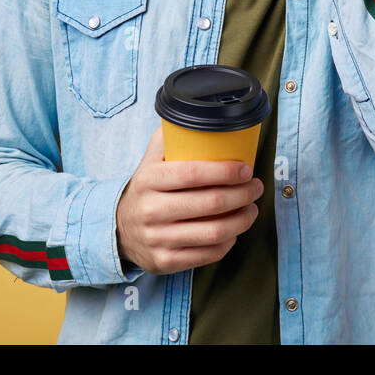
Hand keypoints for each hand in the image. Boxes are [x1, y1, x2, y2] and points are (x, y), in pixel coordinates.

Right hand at [115, 127, 263, 274]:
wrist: (118, 229)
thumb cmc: (146, 189)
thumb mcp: (149, 160)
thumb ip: (170, 137)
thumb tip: (200, 112)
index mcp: (149, 180)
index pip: (193, 173)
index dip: (225, 171)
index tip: (246, 169)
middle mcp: (151, 210)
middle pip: (210, 204)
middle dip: (242, 194)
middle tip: (255, 187)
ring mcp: (157, 239)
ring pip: (213, 232)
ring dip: (242, 220)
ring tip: (251, 208)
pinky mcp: (165, 262)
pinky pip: (207, 254)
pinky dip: (228, 241)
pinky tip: (235, 230)